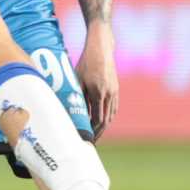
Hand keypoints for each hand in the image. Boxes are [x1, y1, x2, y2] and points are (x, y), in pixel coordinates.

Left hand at [74, 23, 118, 139]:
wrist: (101, 49)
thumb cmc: (86, 63)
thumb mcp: (78, 79)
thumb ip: (78, 96)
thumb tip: (73, 112)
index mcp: (97, 92)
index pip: (96, 118)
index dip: (92, 130)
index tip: (86, 137)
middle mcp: (108, 94)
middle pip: (105, 120)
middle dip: (99, 132)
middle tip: (92, 140)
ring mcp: (114, 91)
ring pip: (111, 114)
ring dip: (104, 125)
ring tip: (97, 133)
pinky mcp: (116, 88)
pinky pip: (114, 107)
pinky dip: (109, 116)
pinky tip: (104, 120)